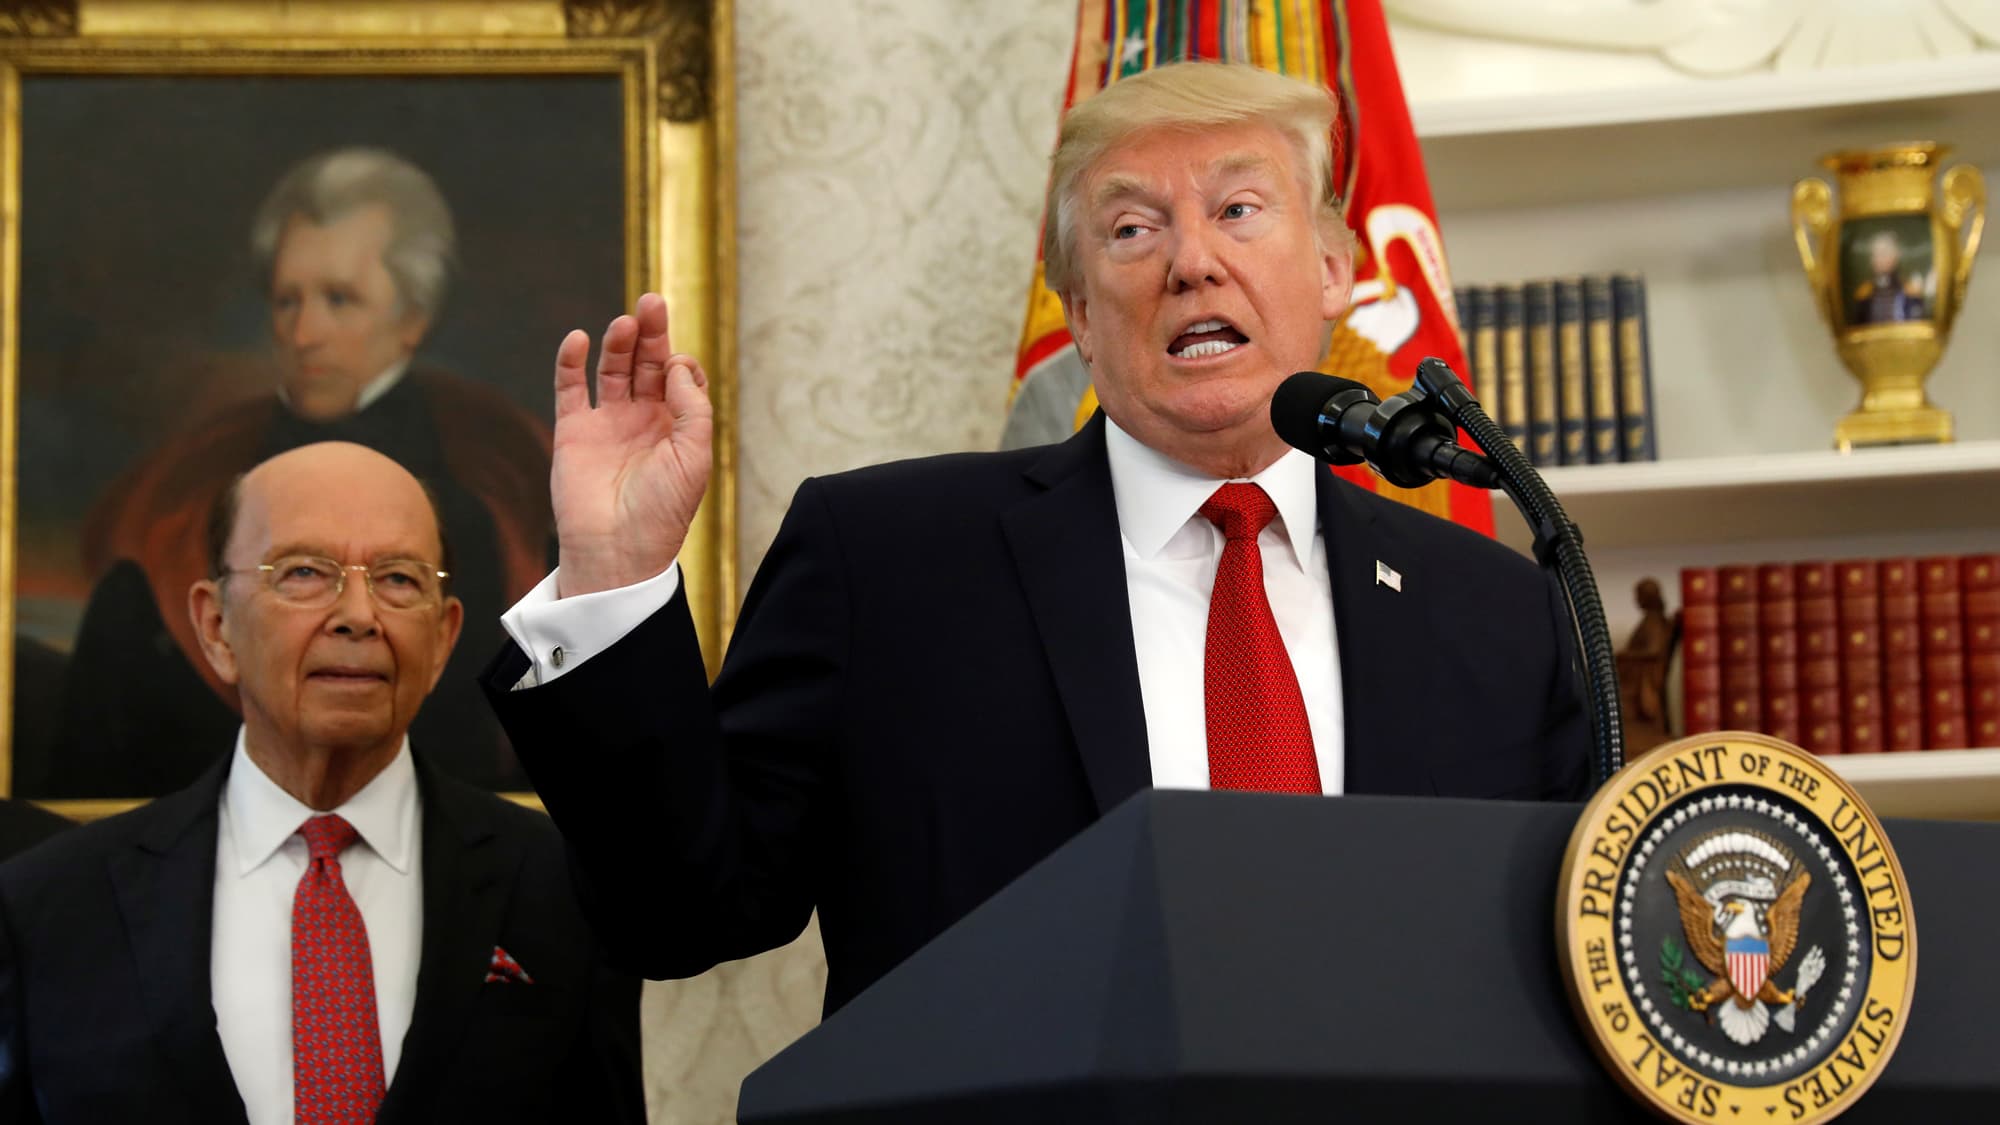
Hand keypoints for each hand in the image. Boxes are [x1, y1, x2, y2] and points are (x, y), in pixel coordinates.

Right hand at [549, 292, 712, 597]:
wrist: (617, 550)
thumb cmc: (662, 511)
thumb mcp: (694, 457)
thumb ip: (691, 407)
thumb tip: (676, 364)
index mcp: (676, 427)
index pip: (679, 376)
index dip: (680, 362)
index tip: (677, 366)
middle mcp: (643, 420)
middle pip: (647, 363)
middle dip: (652, 332)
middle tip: (653, 301)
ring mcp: (606, 423)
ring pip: (613, 368)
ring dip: (619, 342)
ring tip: (626, 322)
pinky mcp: (573, 431)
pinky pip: (570, 387)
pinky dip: (570, 361)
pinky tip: (578, 339)